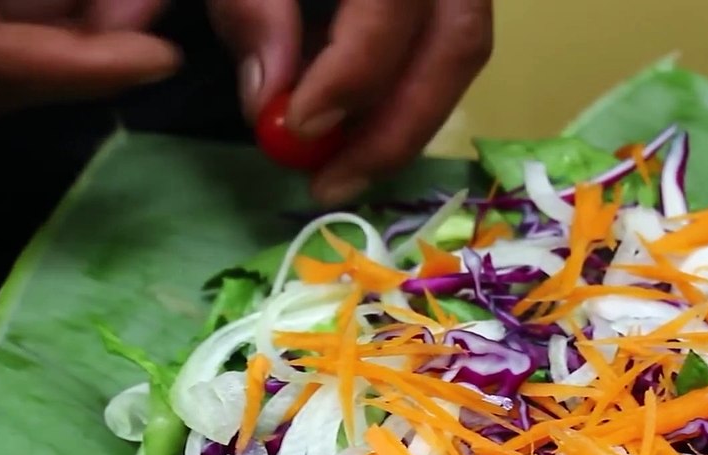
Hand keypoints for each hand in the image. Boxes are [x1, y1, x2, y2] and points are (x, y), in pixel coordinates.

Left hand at [209, 0, 493, 204]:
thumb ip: (246, 4)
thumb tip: (270, 98)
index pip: (394, 1)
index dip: (354, 69)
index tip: (299, 126)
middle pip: (458, 39)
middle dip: (398, 124)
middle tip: (332, 183)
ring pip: (462, 47)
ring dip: (406, 119)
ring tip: (342, 170)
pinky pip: (447, 40)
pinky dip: (404, 91)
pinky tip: (353, 125)